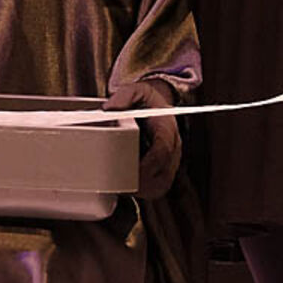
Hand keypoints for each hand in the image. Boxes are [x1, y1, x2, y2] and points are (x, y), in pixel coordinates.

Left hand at [102, 78, 180, 198]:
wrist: (158, 104)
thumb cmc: (147, 100)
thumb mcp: (136, 90)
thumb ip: (124, 96)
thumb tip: (108, 109)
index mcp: (167, 128)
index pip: (163, 150)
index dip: (148, 165)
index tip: (130, 172)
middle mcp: (173, 147)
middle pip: (164, 174)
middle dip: (142, 184)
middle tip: (120, 185)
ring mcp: (171, 160)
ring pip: (162, 185)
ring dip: (143, 191)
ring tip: (121, 189)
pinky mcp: (165, 169)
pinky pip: (158, 187)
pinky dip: (144, 192)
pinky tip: (128, 188)